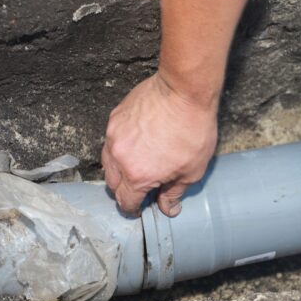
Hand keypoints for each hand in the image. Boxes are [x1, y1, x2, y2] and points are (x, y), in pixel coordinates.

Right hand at [102, 72, 217, 216]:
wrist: (184, 92)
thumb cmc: (193, 130)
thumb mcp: (192, 170)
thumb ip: (174, 193)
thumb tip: (168, 209)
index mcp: (138, 176)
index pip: (125, 202)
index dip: (132, 209)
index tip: (139, 208)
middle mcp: (119, 158)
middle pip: (112, 184)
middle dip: (125, 190)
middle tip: (140, 188)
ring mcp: (114, 136)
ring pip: (108, 162)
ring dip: (120, 169)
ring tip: (138, 166)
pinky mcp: (115, 118)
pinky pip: (112, 140)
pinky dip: (121, 147)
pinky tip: (138, 143)